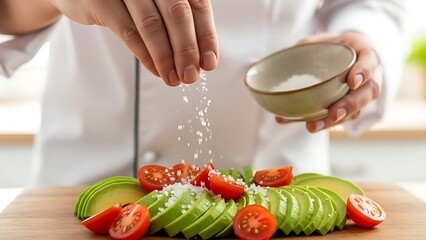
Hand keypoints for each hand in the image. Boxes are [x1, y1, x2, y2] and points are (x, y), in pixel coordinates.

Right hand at [49, 0, 218, 85]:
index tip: (209, 63)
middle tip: (191, 76)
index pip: (197, 5)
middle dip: (187, 50)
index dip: (205, 36)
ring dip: (166, 57)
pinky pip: (128, 32)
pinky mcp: (100, 0)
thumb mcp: (156, 4)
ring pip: (152, 25)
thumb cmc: (125, 0)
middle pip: (177, 14)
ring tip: (173, 79)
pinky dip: (145, 55)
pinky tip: (156, 69)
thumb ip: (177, 24)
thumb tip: (200, 59)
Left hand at [276, 32, 382, 132]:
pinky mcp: (350, 107)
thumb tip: (252, 66)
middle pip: (367, 93)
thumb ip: (291, 53)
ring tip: (312, 126)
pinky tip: (304, 124)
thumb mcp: (313, 42)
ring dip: (334, 121)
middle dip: (350, 105)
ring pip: (357, 111)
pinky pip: (342, 118)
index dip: (364, 72)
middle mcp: (367, 75)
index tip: (351, 81)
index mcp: (361, 53)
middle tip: (334, 114)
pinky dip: (323, 122)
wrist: (340, 57)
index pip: (370, 61)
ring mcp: (361, 93)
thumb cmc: (328, 48)